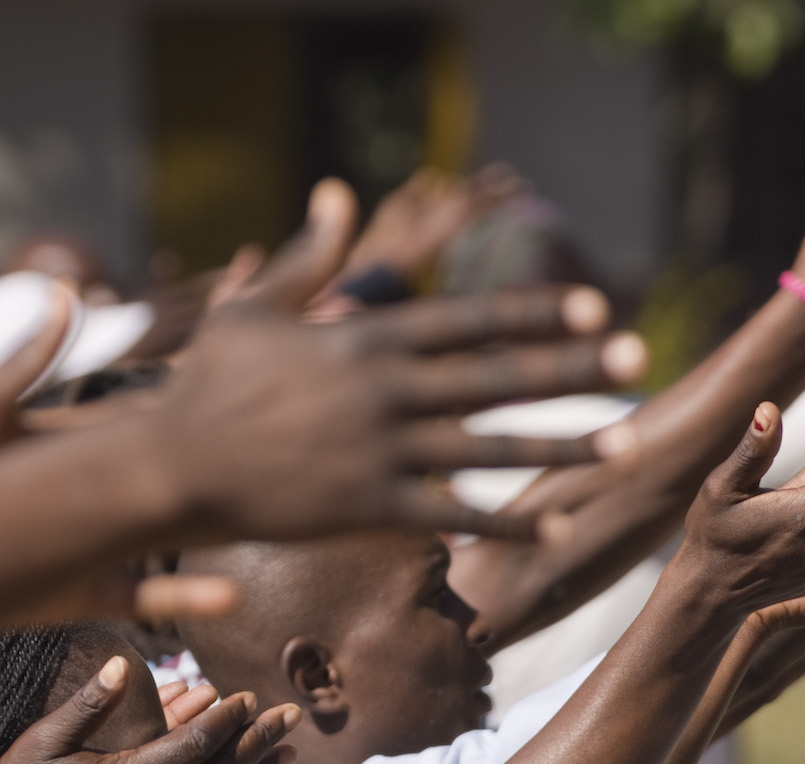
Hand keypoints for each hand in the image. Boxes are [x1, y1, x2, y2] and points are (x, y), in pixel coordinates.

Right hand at [143, 180, 648, 544]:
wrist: (170, 466)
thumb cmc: (205, 387)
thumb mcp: (252, 309)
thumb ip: (307, 257)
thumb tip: (337, 193)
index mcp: (364, 340)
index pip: (467, 320)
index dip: (533, 313)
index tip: (592, 306)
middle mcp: (383, 391)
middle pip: (494, 377)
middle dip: (569, 369)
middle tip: (634, 359)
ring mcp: (378, 451)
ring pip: (486, 447)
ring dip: (559, 448)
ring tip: (621, 447)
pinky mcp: (366, 506)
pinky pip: (449, 515)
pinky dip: (502, 522)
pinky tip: (552, 529)